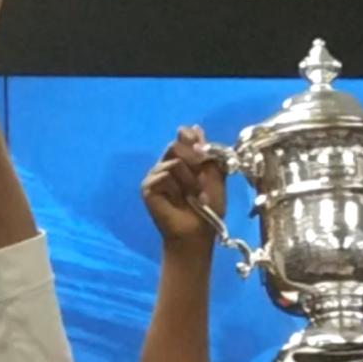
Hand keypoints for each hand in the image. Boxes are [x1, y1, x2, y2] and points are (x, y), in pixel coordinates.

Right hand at [141, 127, 226, 246]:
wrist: (196, 233)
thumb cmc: (207, 210)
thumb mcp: (215, 177)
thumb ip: (207, 153)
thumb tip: (195, 128)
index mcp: (182, 160)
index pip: (183, 136)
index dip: (192, 139)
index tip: (203, 151)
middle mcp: (166, 164)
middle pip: (175, 144)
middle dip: (193, 163)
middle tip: (202, 183)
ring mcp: (154, 175)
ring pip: (173, 161)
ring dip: (188, 181)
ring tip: (192, 197)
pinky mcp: (147, 187)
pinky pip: (163, 175)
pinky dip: (175, 189)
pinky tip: (177, 202)